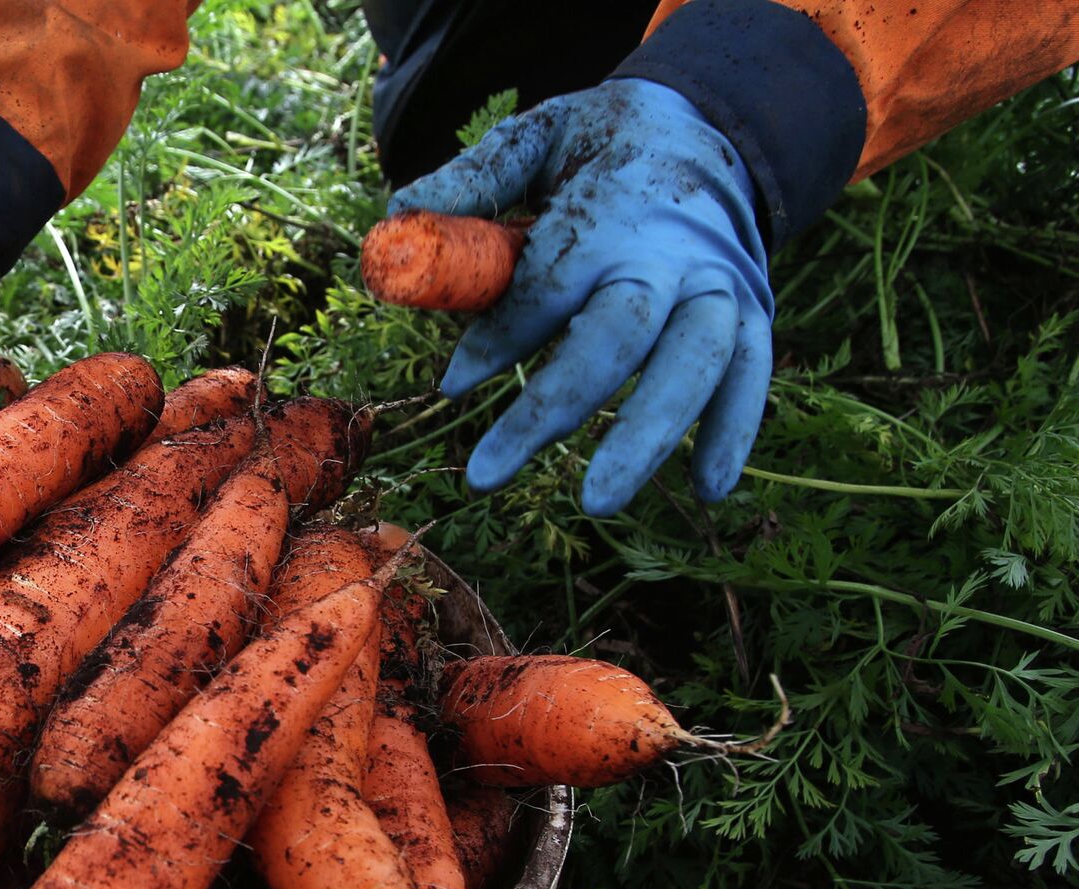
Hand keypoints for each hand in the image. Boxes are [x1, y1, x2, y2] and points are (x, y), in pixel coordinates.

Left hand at [390, 78, 773, 515]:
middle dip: (551, 409)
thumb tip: (399, 213)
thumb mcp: (538, 136)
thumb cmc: (601, 145)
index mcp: (611, 208)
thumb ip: (475, 178)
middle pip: (615, 337)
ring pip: (694, 363)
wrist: (712, 121)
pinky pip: (752, 374)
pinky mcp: (754, 308)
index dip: (499, 338)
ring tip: (598, 501)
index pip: (547, 285)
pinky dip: (736, 430)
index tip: (451, 383)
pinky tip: (708, 490)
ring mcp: (721, 281)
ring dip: (648, 436)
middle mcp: (672, 250)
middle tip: (487, 474)